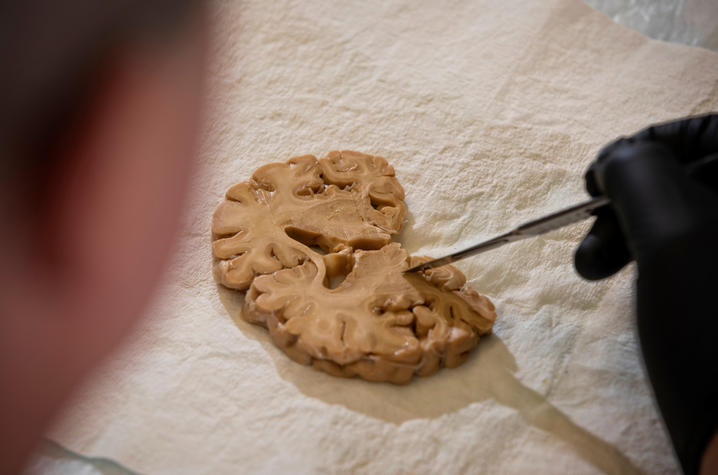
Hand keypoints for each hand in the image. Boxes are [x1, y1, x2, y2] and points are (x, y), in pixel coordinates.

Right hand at [574, 114, 717, 474]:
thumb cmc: (712, 327)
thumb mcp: (671, 231)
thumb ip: (640, 171)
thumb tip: (615, 159)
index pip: (711, 129)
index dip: (652, 142)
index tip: (601, 174)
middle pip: (697, 172)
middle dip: (633, 197)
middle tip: (592, 228)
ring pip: (689, 213)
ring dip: (632, 230)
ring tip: (591, 265)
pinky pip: (691, 247)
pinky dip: (651, 254)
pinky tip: (621, 274)